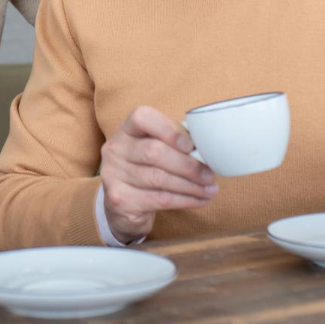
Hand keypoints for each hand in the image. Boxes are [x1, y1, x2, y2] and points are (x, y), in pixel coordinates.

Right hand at [100, 105, 217, 243]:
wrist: (122, 206)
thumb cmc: (146, 169)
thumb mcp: (155, 149)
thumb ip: (174, 142)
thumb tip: (207, 148)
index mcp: (127, 130)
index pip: (142, 117)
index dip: (168, 129)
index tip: (191, 145)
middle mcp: (115, 149)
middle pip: (154, 152)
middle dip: (188, 165)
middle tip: (210, 175)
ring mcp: (114, 175)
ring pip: (159, 178)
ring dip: (190, 186)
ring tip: (210, 189)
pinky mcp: (120, 199)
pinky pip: (159, 199)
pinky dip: (185, 200)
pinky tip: (200, 200)